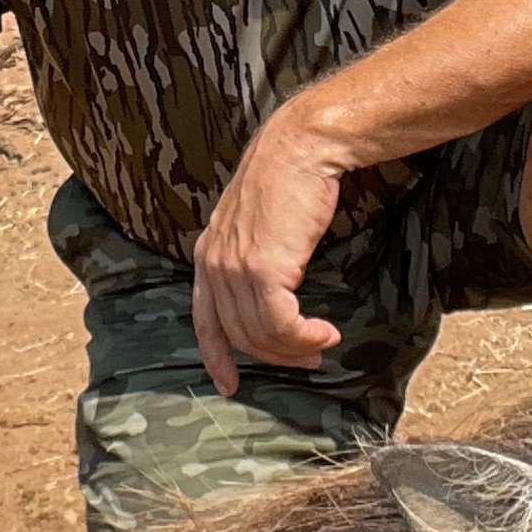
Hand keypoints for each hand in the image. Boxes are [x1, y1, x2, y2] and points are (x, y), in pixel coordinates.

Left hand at [191, 106, 347, 393]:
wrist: (303, 147)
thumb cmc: (290, 180)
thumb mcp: (258, 223)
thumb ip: (252, 256)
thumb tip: (273, 294)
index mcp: (207, 254)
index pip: (204, 320)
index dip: (216, 356)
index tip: (229, 384)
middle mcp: (213, 263)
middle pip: (239, 334)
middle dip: (275, 355)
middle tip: (310, 358)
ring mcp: (234, 267)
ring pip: (261, 333)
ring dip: (296, 348)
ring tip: (324, 343)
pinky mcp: (262, 267)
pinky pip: (281, 323)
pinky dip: (304, 336)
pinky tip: (326, 332)